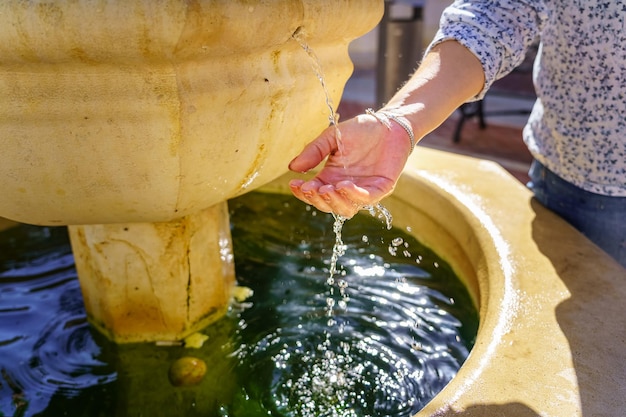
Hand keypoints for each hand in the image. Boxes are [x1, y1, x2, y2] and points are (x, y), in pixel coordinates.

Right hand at [288, 113, 411, 217]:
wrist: (389, 123)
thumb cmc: (361, 130)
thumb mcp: (332, 138)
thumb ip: (314, 151)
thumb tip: (292, 167)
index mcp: (331, 177)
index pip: (314, 193)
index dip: (303, 192)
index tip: (295, 183)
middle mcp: (345, 188)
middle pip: (328, 206)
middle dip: (317, 200)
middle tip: (311, 187)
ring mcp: (363, 190)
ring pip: (346, 209)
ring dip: (334, 201)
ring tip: (327, 188)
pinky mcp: (381, 188)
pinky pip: (367, 200)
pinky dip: (355, 195)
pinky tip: (344, 185)